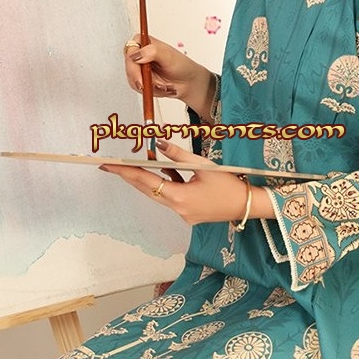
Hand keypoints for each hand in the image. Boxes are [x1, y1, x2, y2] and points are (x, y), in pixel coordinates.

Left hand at [100, 140, 272, 224]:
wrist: (248, 205)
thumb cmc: (229, 184)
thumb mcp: (203, 166)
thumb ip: (178, 155)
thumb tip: (157, 144)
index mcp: (180, 198)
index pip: (146, 182)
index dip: (126, 172)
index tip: (110, 165)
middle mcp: (178, 209)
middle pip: (147, 190)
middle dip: (129, 177)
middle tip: (110, 166)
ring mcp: (183, 213)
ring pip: (158, 194)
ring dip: (146, 181)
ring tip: (130, 167)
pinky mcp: (189, 213)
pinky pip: (170, 197)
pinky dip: (165, 184)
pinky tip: (164, 171)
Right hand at [123, 36, 215, 119]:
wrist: (188, 82)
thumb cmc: (181, 65)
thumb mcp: (169, 56)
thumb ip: (152, 52)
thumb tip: (138, 54)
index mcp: (146, 43)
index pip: (130, 49)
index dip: (133, 61)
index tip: (141, 70)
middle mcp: (141, 54)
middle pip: (129, 66)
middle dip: (140, 77)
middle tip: (147, 84)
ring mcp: (140, 69)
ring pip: (132, 79)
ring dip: (148, 85)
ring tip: (163, 85)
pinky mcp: (141, 81)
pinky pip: (138, 88)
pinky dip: (150, 91)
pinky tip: (161, 88)